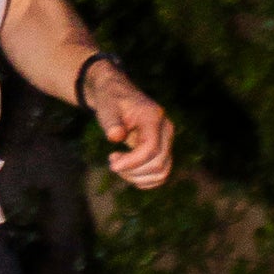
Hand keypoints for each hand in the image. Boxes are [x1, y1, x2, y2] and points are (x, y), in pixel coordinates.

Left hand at [88, 60, 175, 189]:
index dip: (133, 161)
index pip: (151, 148)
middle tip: (112, 161)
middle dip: (133, 170)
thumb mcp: (106, 107)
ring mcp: (166, 141)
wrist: (116, 94)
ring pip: (162, 172)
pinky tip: (128, 171)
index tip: (112, 164)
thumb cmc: (111, 100)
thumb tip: (116, 136)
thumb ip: (111, 121)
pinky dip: (145, 179)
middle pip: (159, 163)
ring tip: (119, 165)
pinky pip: (161, 173)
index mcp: (154, 117)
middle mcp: (166, 130)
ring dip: (138, 177)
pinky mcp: (162, 150)